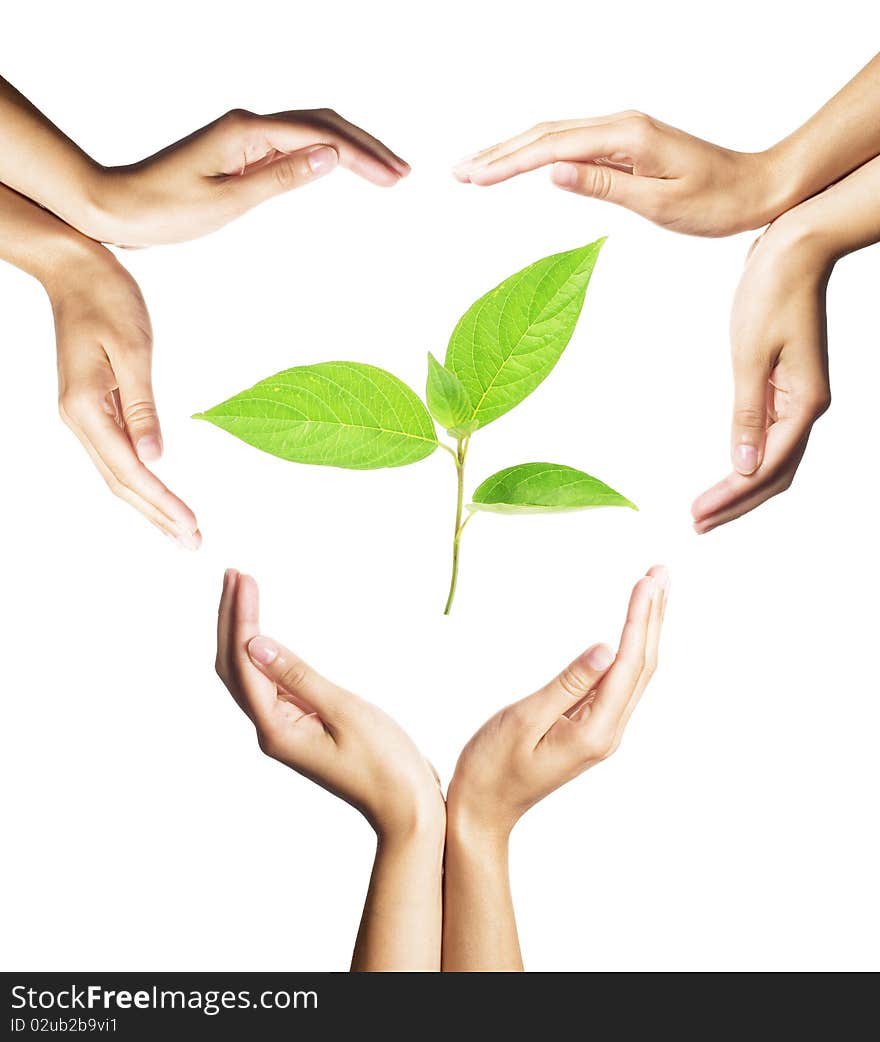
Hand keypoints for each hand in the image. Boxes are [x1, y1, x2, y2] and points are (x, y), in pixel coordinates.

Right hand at [51, 243, 199, 545]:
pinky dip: (138, 480)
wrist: (75, 271)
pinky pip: (115, 456)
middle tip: (192, 543)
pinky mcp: (92, 407)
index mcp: (86, 408)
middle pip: (120, 482)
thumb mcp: (132, 349)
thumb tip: (155, 457)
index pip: (130, 469)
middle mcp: (78, 418)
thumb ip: (142, 406)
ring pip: (116, 473)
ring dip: (148, 504)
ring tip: (178, 530)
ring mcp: (82, 415)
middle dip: (157, 515)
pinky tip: (154, 493)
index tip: (190, 525)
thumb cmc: (106, 300)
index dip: (162, 501)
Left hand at [94, 108, 409, 246]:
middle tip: (402, 173)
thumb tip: (331, 156)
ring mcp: (244, 138)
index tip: (394, 178)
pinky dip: (324, 155)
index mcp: (248, 132)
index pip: (320, 136)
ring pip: (310, 132)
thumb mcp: (228, 201)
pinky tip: (339, 168)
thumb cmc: (164, 210)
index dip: (363, 156)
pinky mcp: (240, 153)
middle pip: (322, 123)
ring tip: (383, 172)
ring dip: (349, 149)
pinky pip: (292, 146)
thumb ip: (282, 177)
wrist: (117, 208)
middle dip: (366, 147)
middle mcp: (249, 126)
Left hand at [216, 570, 444, 839]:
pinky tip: (264, 635)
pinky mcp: (301, 728)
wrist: (408, 810)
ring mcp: (285, 730)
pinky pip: (270, 685)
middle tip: (233, 574)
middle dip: (230, 619)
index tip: (243, 578)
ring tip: (241, 592)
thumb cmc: (385, 765)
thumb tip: (254, 644)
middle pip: (234, 668)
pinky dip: (262, 653)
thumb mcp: (345, 712)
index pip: (245, 663)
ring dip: (242, 633)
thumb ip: (298, 676)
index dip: (241, 617)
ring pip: (248, 676)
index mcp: (276, 730)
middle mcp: (272, 730)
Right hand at [446, 566, 667, 838]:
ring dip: (646, 630)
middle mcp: (607, 732)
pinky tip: (631, 632)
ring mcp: (601, 732)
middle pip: (642, 666)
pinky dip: (629, 650)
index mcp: (595, 731)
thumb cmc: (492, 767)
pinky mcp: (589, 729)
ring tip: (654, 590)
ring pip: (634, 674)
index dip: (639, 619)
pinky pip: (618, 683)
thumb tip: (607, 648)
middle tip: (661, 571)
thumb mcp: (523, 720)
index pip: (628, 665)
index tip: (646, 580)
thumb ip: (567, 685)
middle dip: (653, 616)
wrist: (482, 811)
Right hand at [453, 112, 783, 235]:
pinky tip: (522, 162)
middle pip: (544, 134)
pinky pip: (572, 142)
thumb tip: (552, 172)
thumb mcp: (659, 203)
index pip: (551, 149)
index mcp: (626, 138)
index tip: (473, 179)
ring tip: (478, 168)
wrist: (757, 186)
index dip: (507, 164)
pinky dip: (539, 152)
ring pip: (554, 135)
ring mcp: (623, 130)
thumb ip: (603, 186)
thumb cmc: (716, 202)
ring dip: (513, 150)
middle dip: (498, 154)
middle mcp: (621, 125)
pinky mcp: (627, 141)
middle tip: (458, 172)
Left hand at [691, 216, 831, 533]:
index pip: (765, 467)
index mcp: (803, 403)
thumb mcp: (750, 355)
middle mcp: (808, 407)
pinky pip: (773, 438)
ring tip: (709, 508)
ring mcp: (801, 398)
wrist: (795, 251)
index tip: (698, 515)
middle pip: (774, 473)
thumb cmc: (771, 294)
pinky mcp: (789, 387)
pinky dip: (750, 461)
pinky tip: (730, 472)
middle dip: (736, 503)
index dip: (731, 497)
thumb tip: (741, 467)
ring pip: (776, 460)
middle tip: (697, 523)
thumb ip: (747, 415)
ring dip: (743, 488)